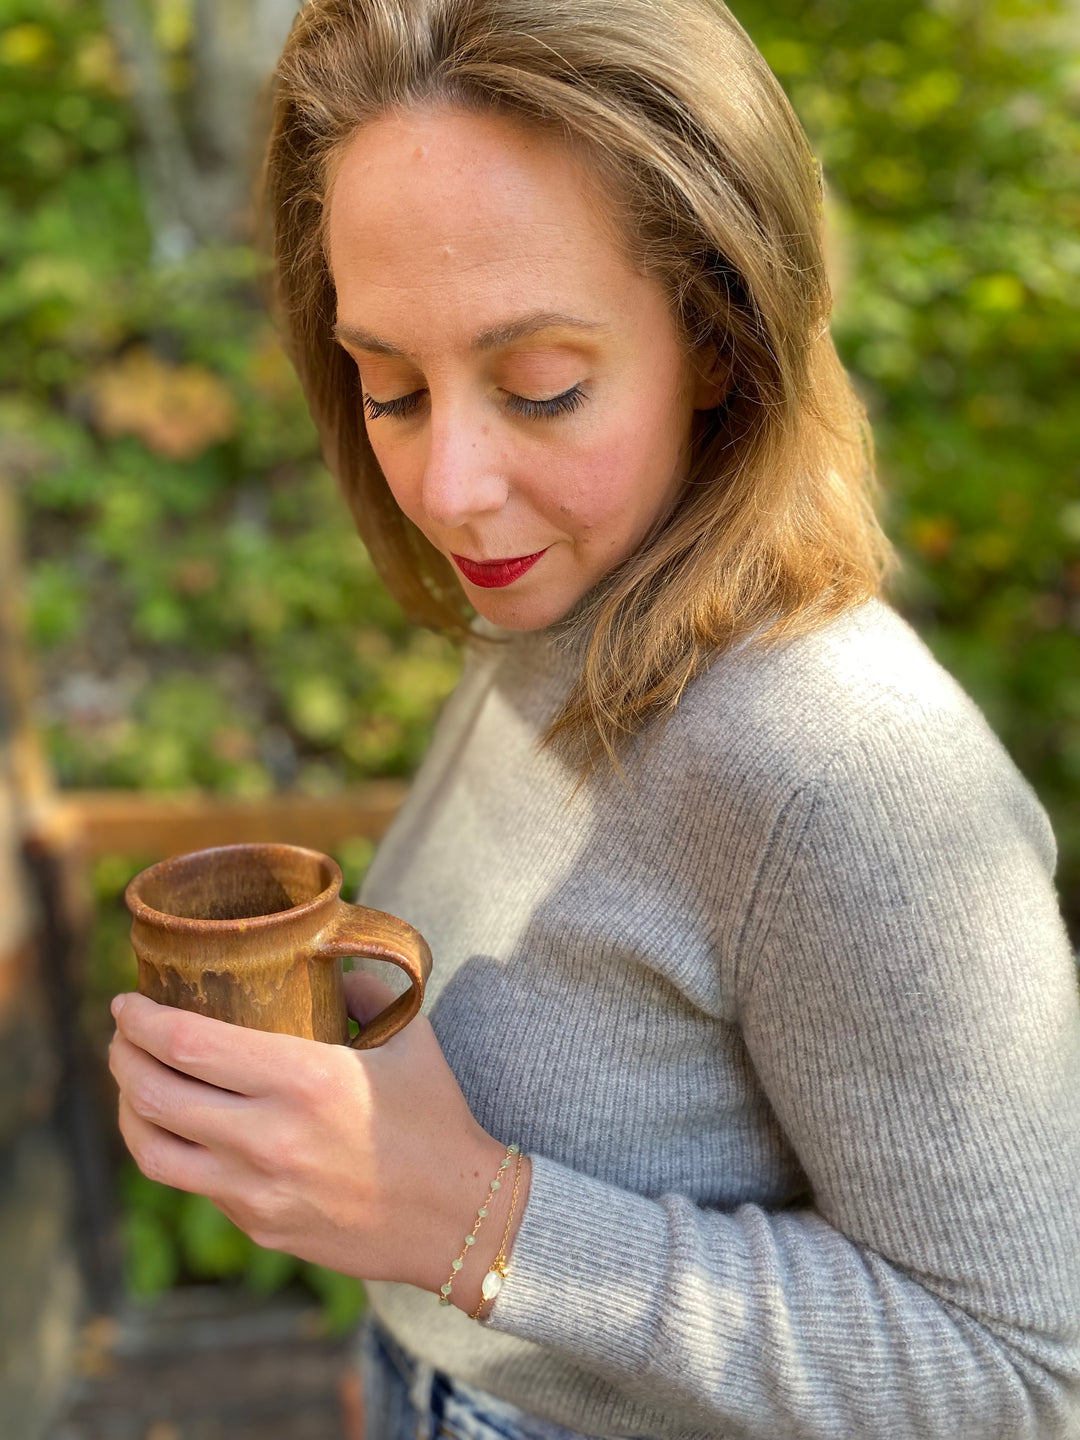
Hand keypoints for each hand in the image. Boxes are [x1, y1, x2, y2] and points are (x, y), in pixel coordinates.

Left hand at [108, 970, 517, 1294]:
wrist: (459, 1217)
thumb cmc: (437, 1116)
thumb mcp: (409, 1036)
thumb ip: (361, 988)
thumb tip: (325, 956)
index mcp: (304, 1079)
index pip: (188, 1043)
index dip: (141, 1020)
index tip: (127, 1002)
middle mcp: (269, 1137)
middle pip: (153, 1094)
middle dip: (122, 1056)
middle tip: (122, 1034)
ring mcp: (257, 1191)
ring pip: (153, 1150)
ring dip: (128, 1108)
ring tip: (132, 1082)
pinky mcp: (260, 1225)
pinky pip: (194, 1183)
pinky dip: (173, 1147)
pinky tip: (181, 1127)